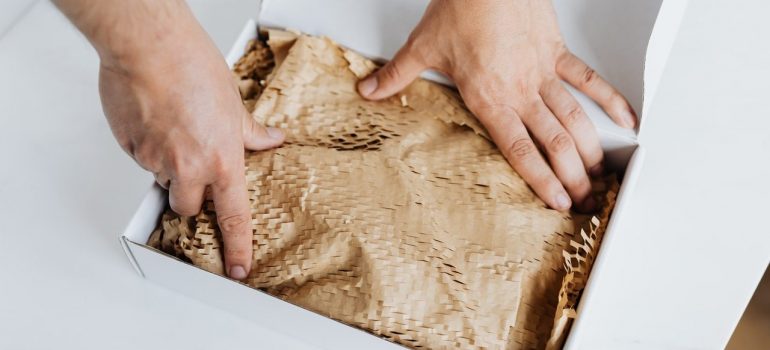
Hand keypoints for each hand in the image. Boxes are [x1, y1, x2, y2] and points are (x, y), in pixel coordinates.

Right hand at [54, 0, 283, 278]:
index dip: (237, 246)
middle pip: (188, 207)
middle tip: (191, 165)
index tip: (238, 267)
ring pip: (161, 180)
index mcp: (222, 161)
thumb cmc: (193, 67)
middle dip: (189, 194)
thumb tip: (271, 139)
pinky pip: (139, 158)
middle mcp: (189, 167)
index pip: (234, 216)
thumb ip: (250, 131)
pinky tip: (154, 118)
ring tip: (173, 127)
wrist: (151, 46)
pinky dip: (146, 145)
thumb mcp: (234, 103)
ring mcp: (155, 160)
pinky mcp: (130, 148)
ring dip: (167, 165)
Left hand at [358, 0, 636, 210]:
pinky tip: (625, 118)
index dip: (541, 180)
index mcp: (490, 99)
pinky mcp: (557, 52)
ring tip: (601, 173)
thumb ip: (395, 76)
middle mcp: (521, 91)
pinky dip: (609, 99)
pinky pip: (588, 80)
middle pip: (553, 143)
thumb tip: (369, 91)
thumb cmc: (461, 8)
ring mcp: (543, 73)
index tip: (557, 201)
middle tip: (584, 198)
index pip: (520, 150)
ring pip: (574, 119)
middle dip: (572, 176)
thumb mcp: (422, 48)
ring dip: (590, 149)